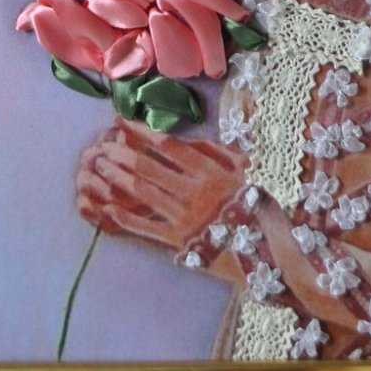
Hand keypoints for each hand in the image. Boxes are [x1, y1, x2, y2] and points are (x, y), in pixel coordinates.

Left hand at [77, 118, 246, 251]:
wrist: (269, 250)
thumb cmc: (256, 203)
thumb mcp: (242, 169)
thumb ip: (215, 151)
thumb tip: (184, 137)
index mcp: (211, 170)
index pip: (168, 145)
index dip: (140, 131)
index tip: (120, 120)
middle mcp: (196, 191)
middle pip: (149, 167)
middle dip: (121, 153)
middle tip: (102, 145)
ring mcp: (186, 218)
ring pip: (143, 193)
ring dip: (118, 178)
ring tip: (101, 167)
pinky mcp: (180, 242)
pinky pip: (146, 227)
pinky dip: (125, 216)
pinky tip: (107, 206)